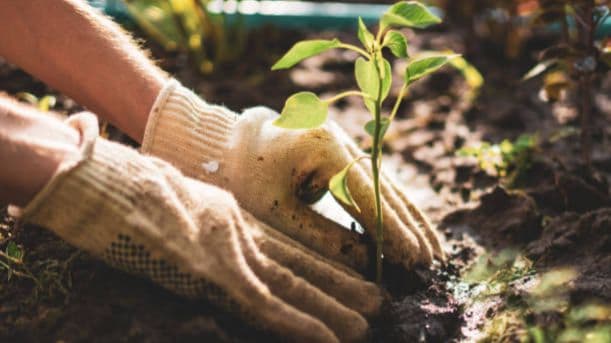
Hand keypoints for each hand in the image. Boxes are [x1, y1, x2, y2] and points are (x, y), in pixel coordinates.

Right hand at [14, 113, 380, 341]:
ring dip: (330, 306)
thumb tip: (218, 236)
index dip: (321, 263)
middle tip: (378, 300)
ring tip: (368, 321)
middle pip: (297, 264)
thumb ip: (206, 220)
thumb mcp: (179, 202)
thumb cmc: (129, 189)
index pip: (286, 246)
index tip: (352, 275)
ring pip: (291, 285)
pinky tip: (328, 338)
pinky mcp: (211, 271)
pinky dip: (298, 324)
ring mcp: (226, 252)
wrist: (104, 178)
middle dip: (338, 284)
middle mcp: (238, 233)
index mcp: (231, 218)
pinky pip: (264, 304)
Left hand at [143, 80, 443, 270]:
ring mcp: (342, 143)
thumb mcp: (277, 212)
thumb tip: (368, 264)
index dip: (393, 231)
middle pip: (385, 188)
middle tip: (436, 261)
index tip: (416, 259)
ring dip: (408, 218)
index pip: (368, 196)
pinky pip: (372, 183)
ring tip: (433, 248)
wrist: (223, 144)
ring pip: (384, 184)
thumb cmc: (241, 177)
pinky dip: (390, 208)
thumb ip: (323, 238)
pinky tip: (407, 228)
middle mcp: (341, 139)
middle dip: (411, 227)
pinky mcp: (339, 153)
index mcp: (324, 147)